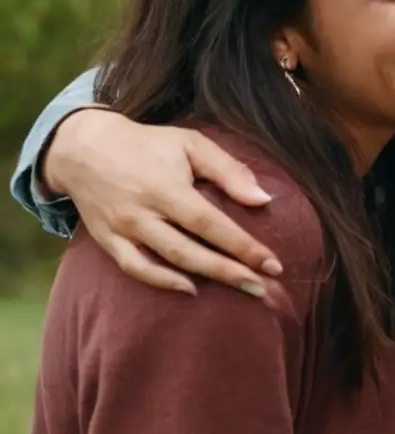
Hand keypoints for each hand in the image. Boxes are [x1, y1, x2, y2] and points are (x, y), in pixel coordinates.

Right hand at [43, 109, 279, 294]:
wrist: (83, 147)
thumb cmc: (147, 144)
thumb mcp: (191, 143)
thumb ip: (228, 171)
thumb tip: (263, 200)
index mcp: (166, 188)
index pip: (211, 224)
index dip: (243, 247)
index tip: (273, 264)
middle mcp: (142, 213)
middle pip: (191, 251)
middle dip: (231, 272)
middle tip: (264, 287)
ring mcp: (122, 230)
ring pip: (167, 263)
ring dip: (205, 279)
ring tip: (241, 290)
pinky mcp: (106, 240)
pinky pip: (134, 268)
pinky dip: (161, 282)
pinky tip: (189, 288)